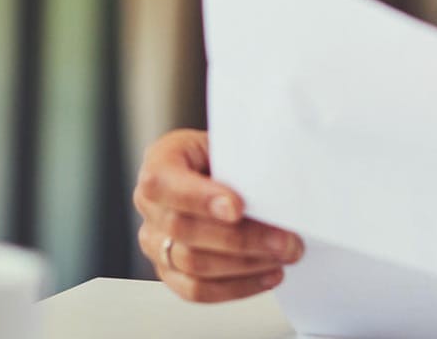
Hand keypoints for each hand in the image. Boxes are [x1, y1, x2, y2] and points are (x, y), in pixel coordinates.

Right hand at [134, 129, 304, 301]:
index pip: (164, 182)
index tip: (238, 208)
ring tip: (283, 256)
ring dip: (246, 265)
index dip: (200, 198)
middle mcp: (151, 204)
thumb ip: (243, 163)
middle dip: (242, 238)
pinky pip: (197, 290)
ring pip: (192, 264)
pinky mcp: (170, 271)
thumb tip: (275, 191)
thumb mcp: (232, 144)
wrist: (222, 172)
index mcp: (160, 162)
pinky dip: (237, 287)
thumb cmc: (228, 156)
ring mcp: (155, 241)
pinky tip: (267, 275)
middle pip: (183, 229)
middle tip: (285, 241)